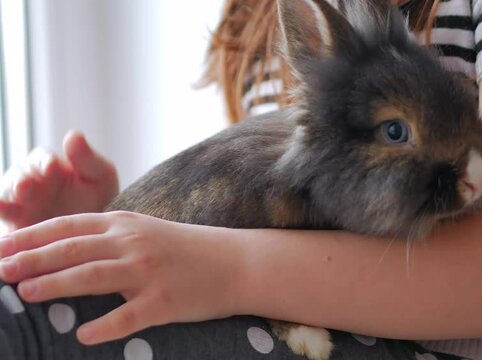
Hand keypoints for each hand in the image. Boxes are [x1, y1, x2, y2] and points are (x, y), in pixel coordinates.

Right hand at [0, 131, 118, 230]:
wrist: (97, 231)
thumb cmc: (100, 198)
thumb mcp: (101, 176)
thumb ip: (87, 158)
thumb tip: (74, 134)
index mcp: (50, 166)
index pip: (41, 158)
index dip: (44, 162)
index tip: (51, 168)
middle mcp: (31, 181)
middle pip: (18, 175)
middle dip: (22, 180)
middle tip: (26, 186)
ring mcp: (20, 203)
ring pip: (7, 193)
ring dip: (10, 195)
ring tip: (19, 196)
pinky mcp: (15, 224)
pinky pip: (3, 214)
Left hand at [0, 211, 242, 344]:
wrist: (234, 261)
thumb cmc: (184, 249)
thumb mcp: (144, 232)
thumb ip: (106, 237)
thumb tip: (58, 252)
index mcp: (125, 224)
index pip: (67, 227)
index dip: (30, 238)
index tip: (0, 249)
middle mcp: (133, 243)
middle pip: (73, 249)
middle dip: (32, 259)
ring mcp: (149, 271)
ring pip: (94, 276)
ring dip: (57, 285)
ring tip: (26, 294)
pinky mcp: (165, 300)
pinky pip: (130, 315)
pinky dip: (105, 326)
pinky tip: (82, 336)